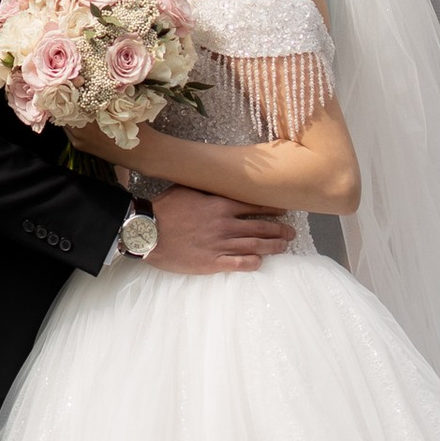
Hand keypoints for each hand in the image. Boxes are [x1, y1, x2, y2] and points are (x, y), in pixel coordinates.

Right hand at [145, 185, 297, 276]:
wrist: (148, 231)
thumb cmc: (165, 208)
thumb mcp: (187, 188)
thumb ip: (207, 185)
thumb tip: (218, 176)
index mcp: (220, 205)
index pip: (254, 206)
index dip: (272, 208)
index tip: (284, 210)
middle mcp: (225, 225)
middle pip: (259, 227)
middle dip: (278, 230)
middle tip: (291, 232)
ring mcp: (220, 245)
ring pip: (254, 246)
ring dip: (272, 246)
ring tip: (284, 246)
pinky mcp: (212, 262)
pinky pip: (238, 263)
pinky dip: (252, 263)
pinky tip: (261, 262)